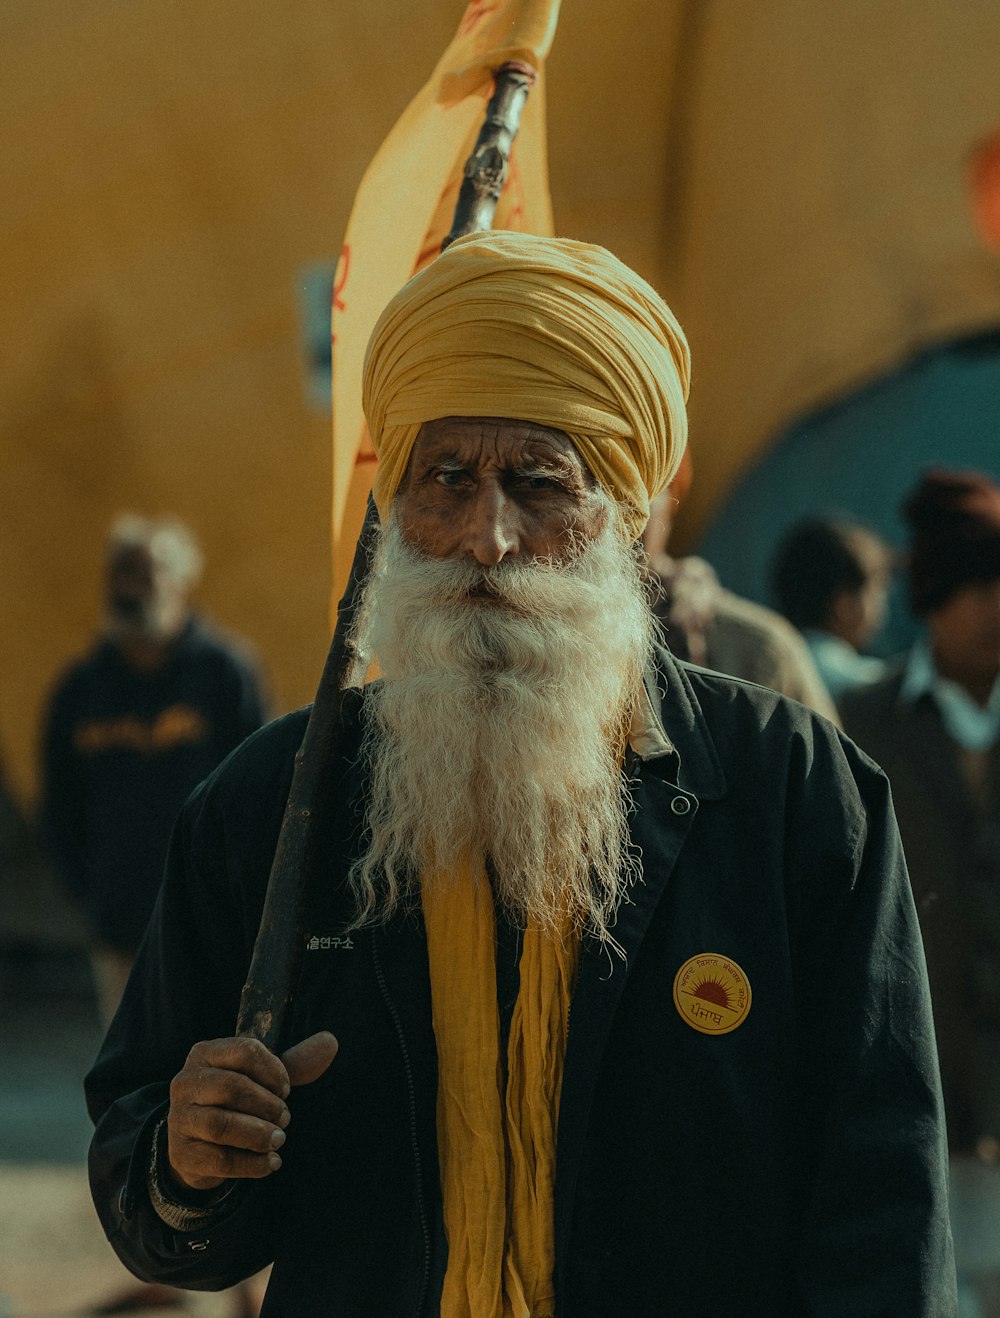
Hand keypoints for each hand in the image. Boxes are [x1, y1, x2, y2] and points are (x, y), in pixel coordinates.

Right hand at [166, 1031, 337, 1191]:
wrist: (200, 1143)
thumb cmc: (236, 1100)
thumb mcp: (262, 1078)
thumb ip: (295, 1063)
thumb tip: (330, 1042)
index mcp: (205, 1054)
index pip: (244, 1050)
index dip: (274, 1070)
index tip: (287, 1090)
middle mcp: (186, 1083)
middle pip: (231, 1087)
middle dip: (267, 1105)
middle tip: (286, 1118)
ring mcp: (179, 1119)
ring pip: (221, 1125)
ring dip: (259, 1134)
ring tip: (279, 1139)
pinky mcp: (181, 1154)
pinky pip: (219, 1160)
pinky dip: (252, 1163)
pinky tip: (270, 1162)